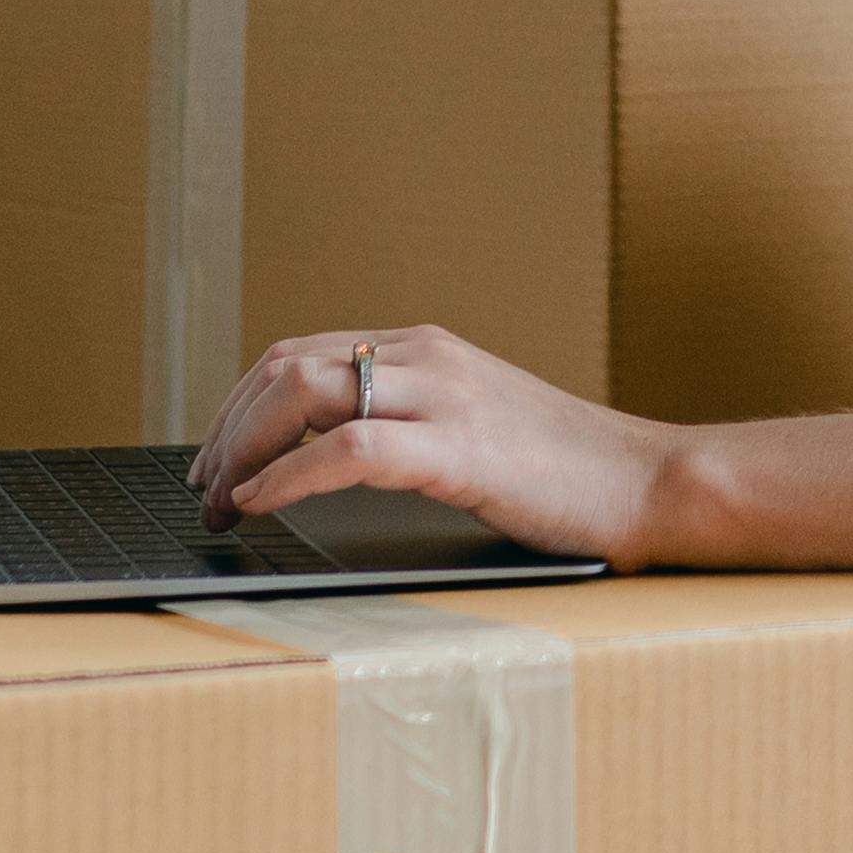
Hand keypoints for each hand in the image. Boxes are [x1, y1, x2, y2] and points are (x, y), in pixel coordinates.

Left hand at [202, 324, 684, 566]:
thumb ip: (410, 422)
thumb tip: (326, 456)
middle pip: (286, 366)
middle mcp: (427, 356)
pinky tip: (263, 504)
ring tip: (222, 502)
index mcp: (426, 348)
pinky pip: (347, 450)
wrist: (648, 482)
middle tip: (204, 490)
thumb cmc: (566, 473)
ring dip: (242, 451)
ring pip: (304, 392)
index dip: (239, 406)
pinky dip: (288, 476)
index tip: (216, 460)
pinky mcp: (459, 449)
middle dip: (227, 429)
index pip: (300, 354)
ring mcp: (444, 396)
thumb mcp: (474, 426)